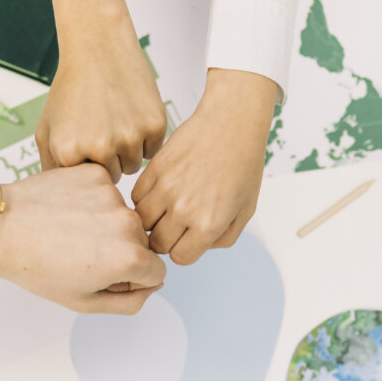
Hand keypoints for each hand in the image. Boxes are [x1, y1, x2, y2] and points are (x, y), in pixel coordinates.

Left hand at [0, 164, 165, 313]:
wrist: (1, 228)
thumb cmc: (36, 267)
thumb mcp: (84, 302)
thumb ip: (128, 302)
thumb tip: (151, 286)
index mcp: (130, 258)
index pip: (157, 272)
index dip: (132, 280)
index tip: (104, 275)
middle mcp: (128, 222)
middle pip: (142, 243)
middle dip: (120, 252)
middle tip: (81, 255)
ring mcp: (113, 194)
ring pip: (124, 216)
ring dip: (106, 225)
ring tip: (70, 232)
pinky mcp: (96, 174)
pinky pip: (106, 192)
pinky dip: (92, 201)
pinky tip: (67, 211)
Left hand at [36, 0, 165, 181]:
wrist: (98, 49)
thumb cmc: (72, 87)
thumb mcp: (47, 129)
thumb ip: (51, 168)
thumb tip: (63, 200)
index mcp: (69, 153)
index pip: (83, 183)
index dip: (85, 164)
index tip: (84, 141)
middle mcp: (99, 148)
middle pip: (110, 178)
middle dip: (107, 160)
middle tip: (101, 128)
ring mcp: (129, 137)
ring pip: (132, 166)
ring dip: (126, 150)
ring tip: (114, 120)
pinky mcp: (154, 126)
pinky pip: (152, 150)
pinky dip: (145, 138)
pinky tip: (130, 115)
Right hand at [132, 69, 277, 264]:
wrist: (232, 123)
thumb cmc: (243, 165)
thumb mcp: (245, 210)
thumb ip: (224, 238)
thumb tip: (196, 248)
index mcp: (209, 224)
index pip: (180, 257)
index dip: (184, 250)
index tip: (187, 240)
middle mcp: (184, 209)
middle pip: (157, 244)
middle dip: (166, 239)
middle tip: (175, 226)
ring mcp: (166, 188)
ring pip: (141, 221)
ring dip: (152, 220)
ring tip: (165, 209)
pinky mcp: (154, 169)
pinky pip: (136, 197)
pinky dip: (144, 199)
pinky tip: (160, 191)